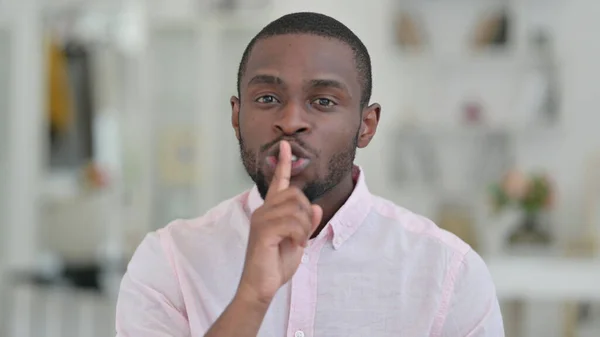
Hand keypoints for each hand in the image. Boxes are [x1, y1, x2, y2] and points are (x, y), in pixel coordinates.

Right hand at [236, 140, 322, 305]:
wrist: (261, 286)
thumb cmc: (276, 265)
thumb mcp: (298, 241)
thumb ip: (306, 224)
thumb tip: (316, 207)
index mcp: (271, 211)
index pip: (278, 182)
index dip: (283, 163)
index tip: (286, 145)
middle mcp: (263, 210)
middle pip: (295, 194)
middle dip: (307, 213)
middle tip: (303, 234)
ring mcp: (261, 219)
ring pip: (296, 208)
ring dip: (304, 227)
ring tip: (299, 242)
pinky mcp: (263, 230)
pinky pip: (291, 222)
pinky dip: (300, 234)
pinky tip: (296, 245)